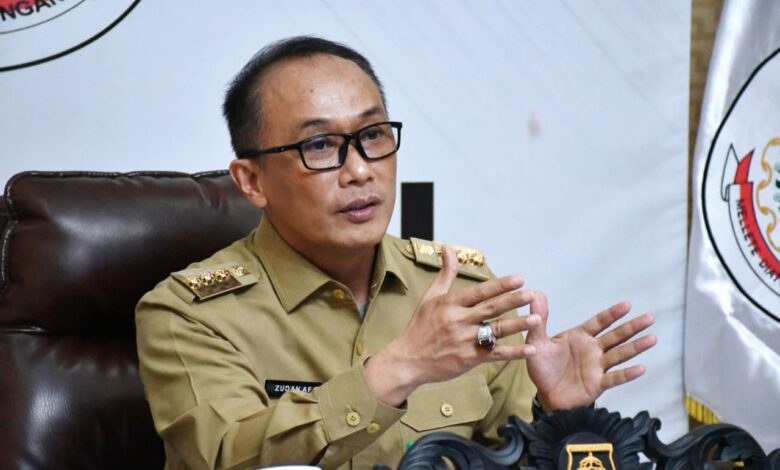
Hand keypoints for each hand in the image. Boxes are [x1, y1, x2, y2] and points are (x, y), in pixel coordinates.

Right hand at [365, 246, 538, 405]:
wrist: (408, 360)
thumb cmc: (420, 327)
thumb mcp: (430, 297)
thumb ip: (445, 273)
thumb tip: (448, 248)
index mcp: (450, 304)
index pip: (479, 292)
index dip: (500, 285)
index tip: (519, 279)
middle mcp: (458, 321)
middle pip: (490, 309)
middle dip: (513, 301)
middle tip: (532, 294)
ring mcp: (463, 341)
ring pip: (495, 331)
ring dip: (518, 325)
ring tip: (537, 319)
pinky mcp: (468, 359)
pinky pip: (494, 354)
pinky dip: (513, 352)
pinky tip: (529, 349)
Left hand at [524, 292, 656, 410]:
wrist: (544, 394)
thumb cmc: (543, 367)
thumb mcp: (537, 341)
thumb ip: (539, 319)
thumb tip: (537, 293)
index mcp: (580, 337)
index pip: (599, 322)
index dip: (612, 314)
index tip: (627, 305)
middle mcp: (592, 350)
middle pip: (615, 336)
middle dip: (632, 327)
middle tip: (649, 318)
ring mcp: (597, 367)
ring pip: (620, 354)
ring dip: (636, 347)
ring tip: (652, 338)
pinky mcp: (597, 384)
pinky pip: (615, 378)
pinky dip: (627, 374)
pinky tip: (641, 368)